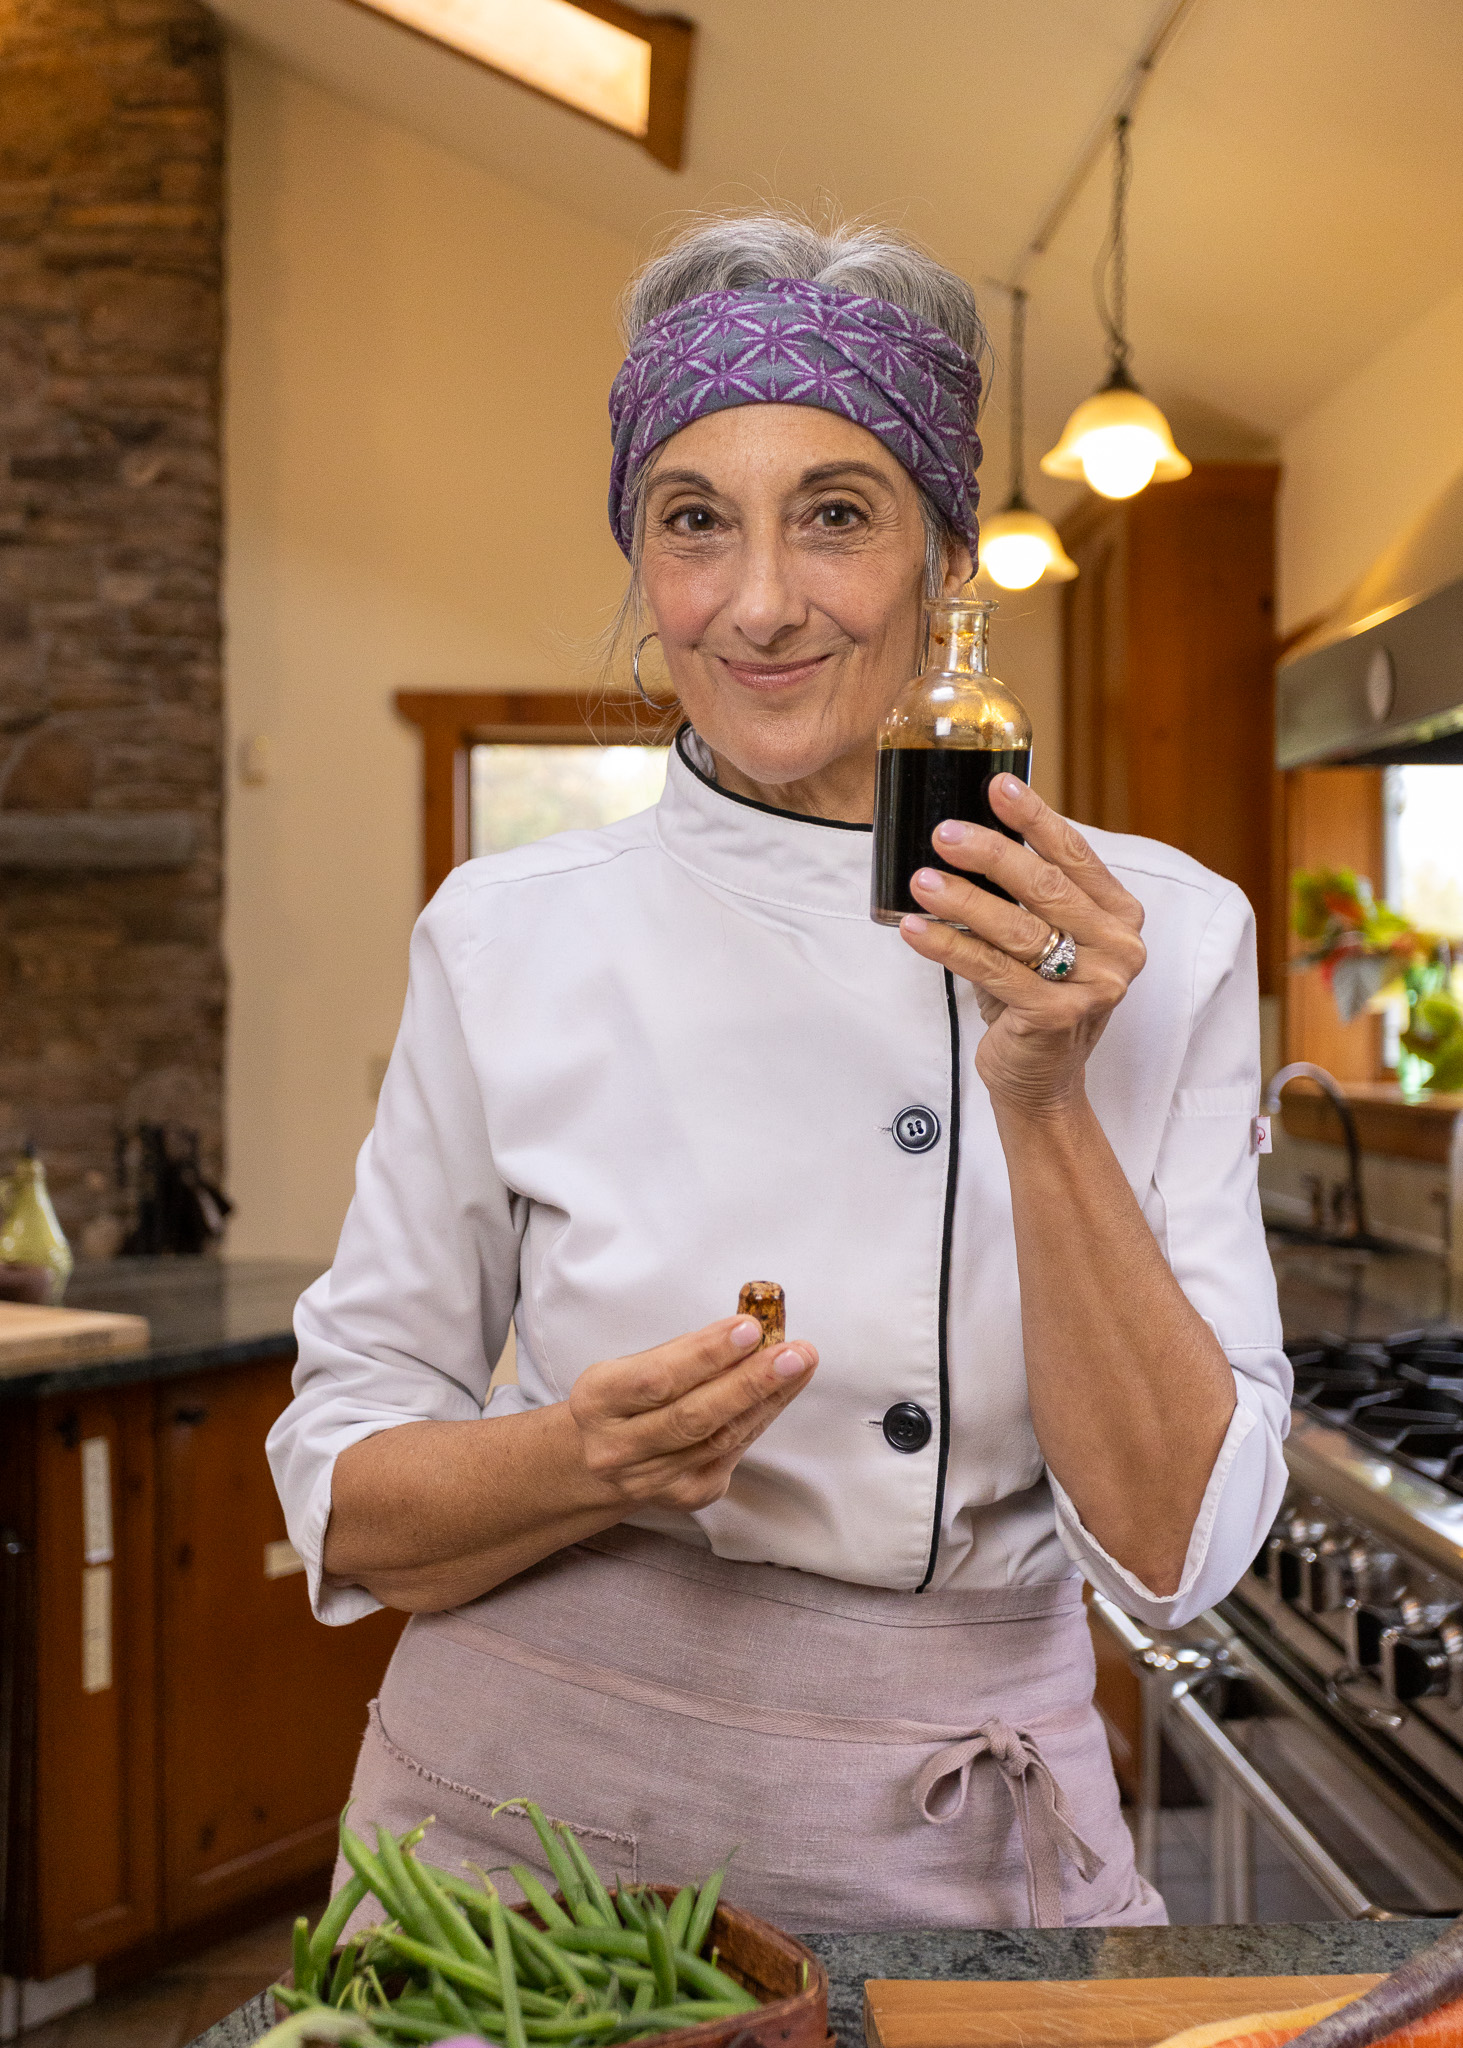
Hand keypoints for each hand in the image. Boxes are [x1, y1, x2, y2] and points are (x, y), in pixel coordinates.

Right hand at [569, 1315, 817, 1514]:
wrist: (595, 1466)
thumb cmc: (623, 1403)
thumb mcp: (629, 1367)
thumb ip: (683, 1351)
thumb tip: (748, 1329)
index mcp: (597, 1401)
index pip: (658, 1378)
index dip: (706, 1354)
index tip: (749, 1328)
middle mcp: (617, 1448)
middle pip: (693, 1417)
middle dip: (750, 1382)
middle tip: (793, 1354)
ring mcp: (650, 1479)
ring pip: (719, 1439)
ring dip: (766, 1399)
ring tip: (799, 1365)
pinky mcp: (683, 1496)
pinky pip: (729, 1455)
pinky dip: (758, 1420)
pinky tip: (779, 1394)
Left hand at [898, 776, 1145, 1118]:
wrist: (1041, 1079)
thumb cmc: (1035, 998)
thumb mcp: (1041, 939)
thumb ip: (1024, 895)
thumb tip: (966, 834)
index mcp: (1119, 915)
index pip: (1075, 854)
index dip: (1035, 817)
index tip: (998, 786)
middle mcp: (1119, 947)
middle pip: (1046, 886)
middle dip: (991, 853)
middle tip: (944, 834)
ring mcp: (1095, 984)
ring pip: (1018, 929)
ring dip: (962, 900)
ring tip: (921, 880)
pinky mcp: (1058, 1016)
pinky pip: (993, 971)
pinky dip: (949, 947)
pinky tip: (915, 929)